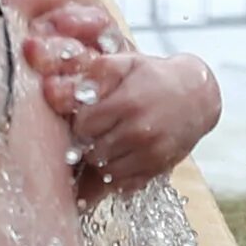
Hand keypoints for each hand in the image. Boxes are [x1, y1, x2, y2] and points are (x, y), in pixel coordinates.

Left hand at [23, 32, 221, 191]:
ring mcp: (150, 153)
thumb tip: (48, 73)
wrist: (197, 97)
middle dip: (88, 141)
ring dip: (100, 159)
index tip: (86, 116)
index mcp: (127, 102)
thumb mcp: (125, 62)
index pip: (83, 125)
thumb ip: (92, 69)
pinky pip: (122, 183)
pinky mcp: (157, 169)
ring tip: (109, 141)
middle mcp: (139, 130)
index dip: (80, 122)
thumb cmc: (152, 77)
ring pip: (104, 170)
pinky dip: (115, 174)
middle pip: (91, 150)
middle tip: (96, 130)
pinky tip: (121, 155)